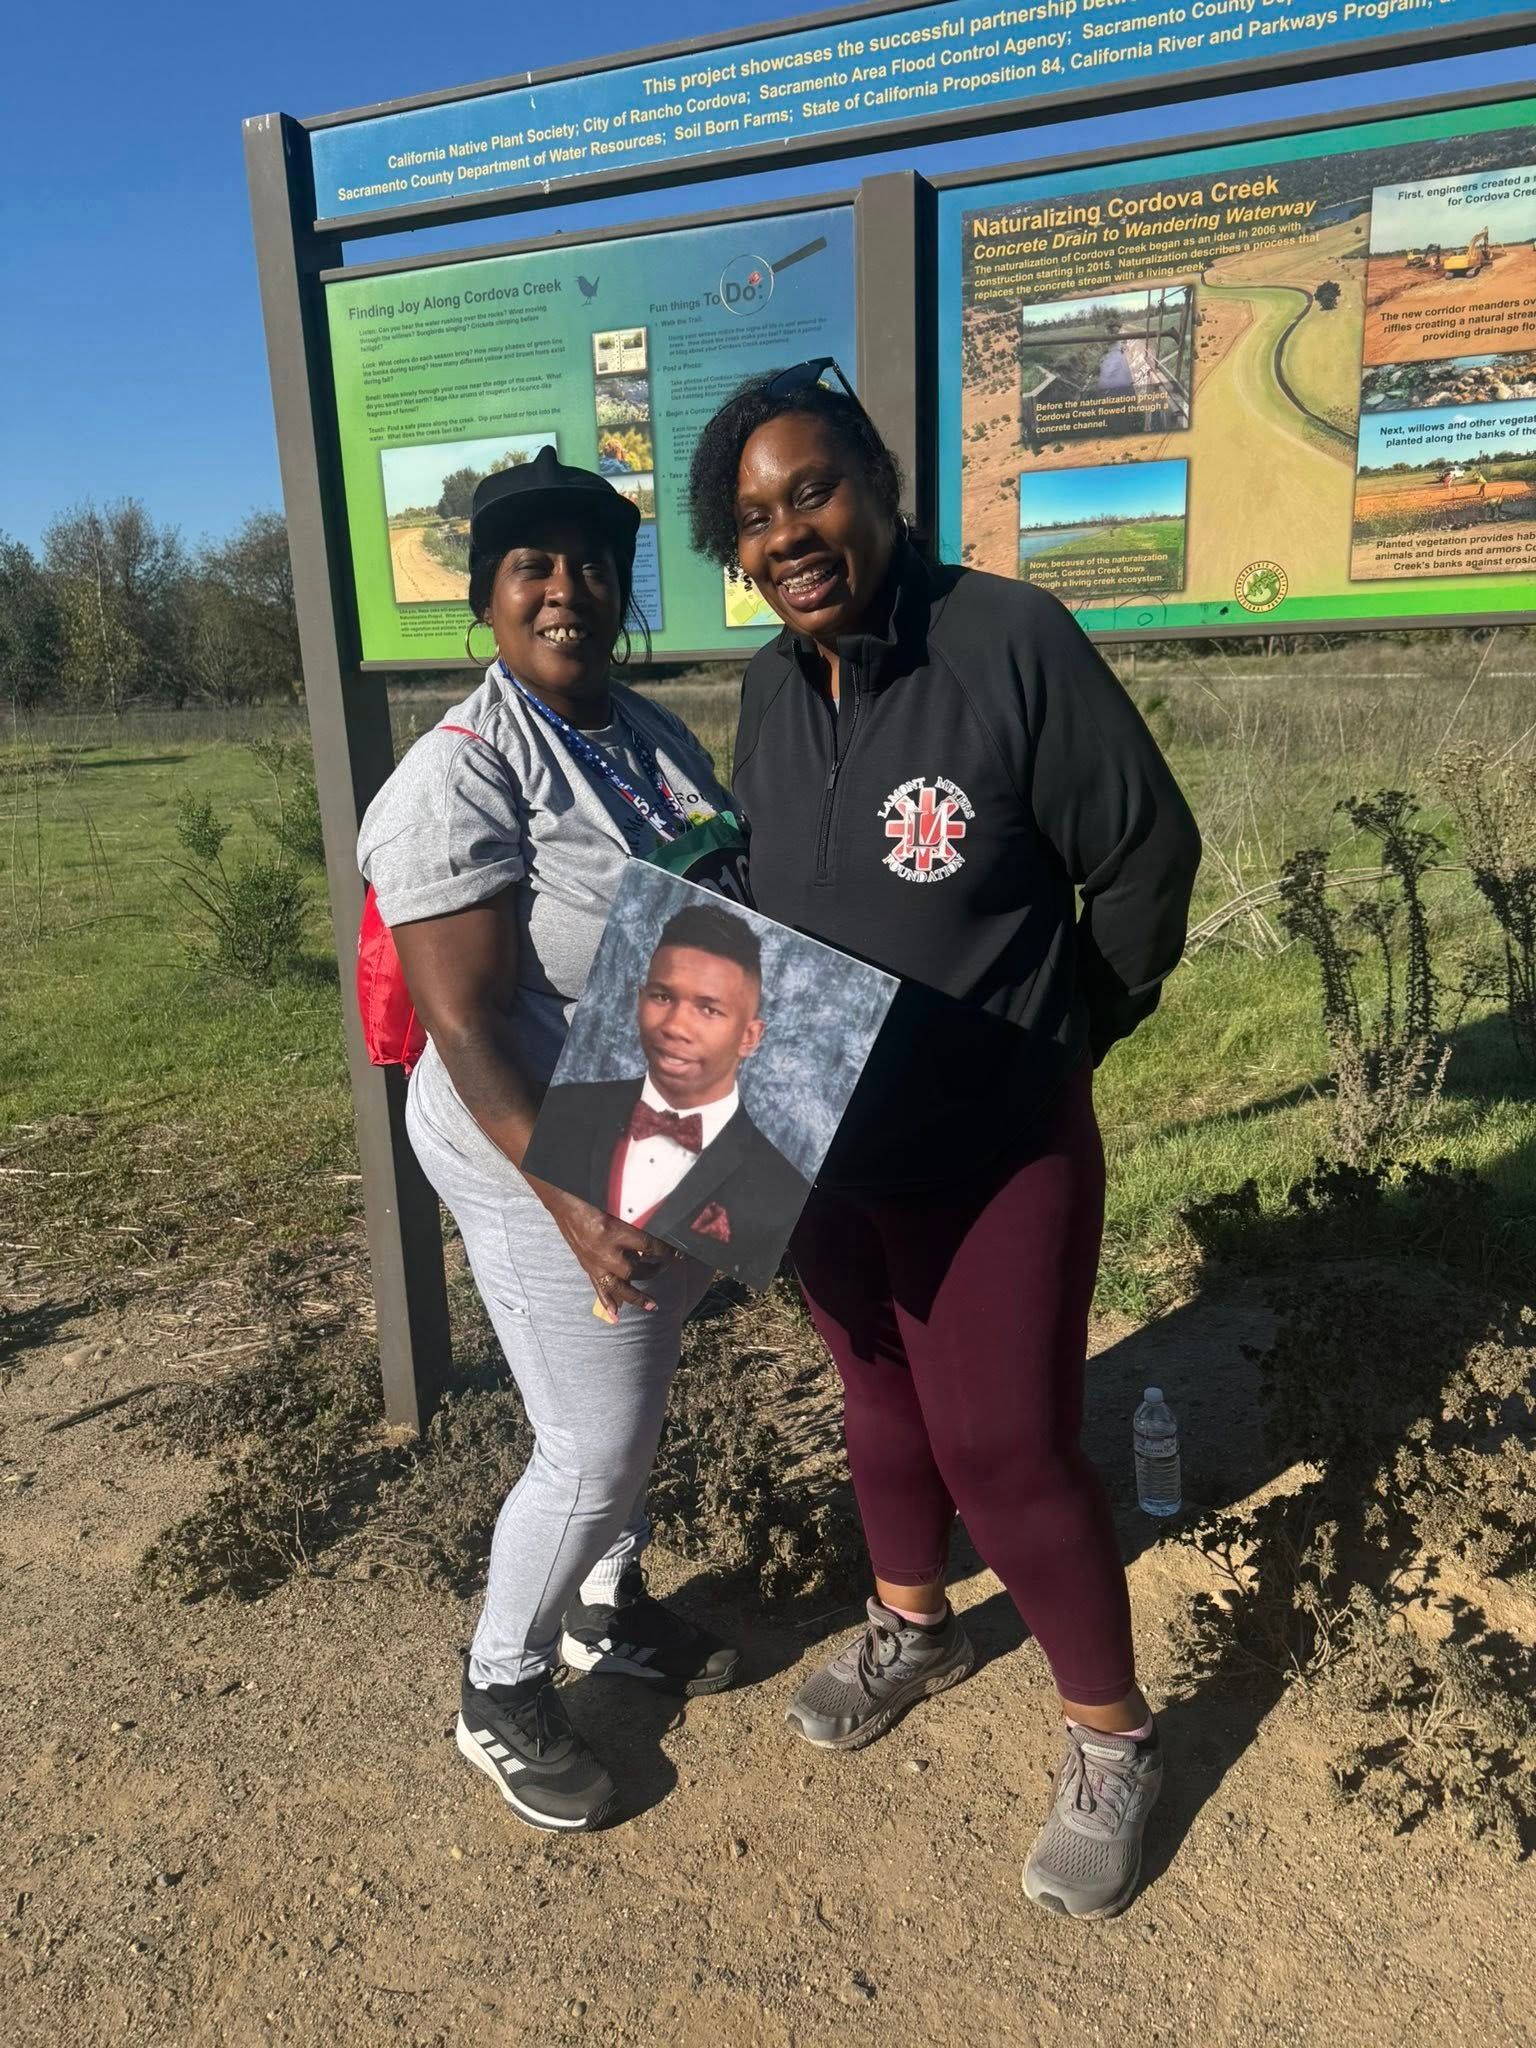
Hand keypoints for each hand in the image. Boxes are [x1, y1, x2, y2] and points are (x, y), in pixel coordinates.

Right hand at [531, 1181, 674, 1313]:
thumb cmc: (591, 1199)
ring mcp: (594, 1262)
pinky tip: (616, 1316)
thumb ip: (638, 1220)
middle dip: (652, 1271)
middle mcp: (604, 1252)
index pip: (648, 1246)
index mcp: (614, 1232)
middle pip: (635, 1270)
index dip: (665, 1251)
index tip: (678, 1254)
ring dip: (636, 1297)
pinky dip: (608, 1302)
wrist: (563, 1203)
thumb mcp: (618, 1207)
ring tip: (652, 1305)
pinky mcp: (586, 1266)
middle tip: (664, 1268)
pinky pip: (599, 1287)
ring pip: (619, 1286)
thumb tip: (660, 1228)